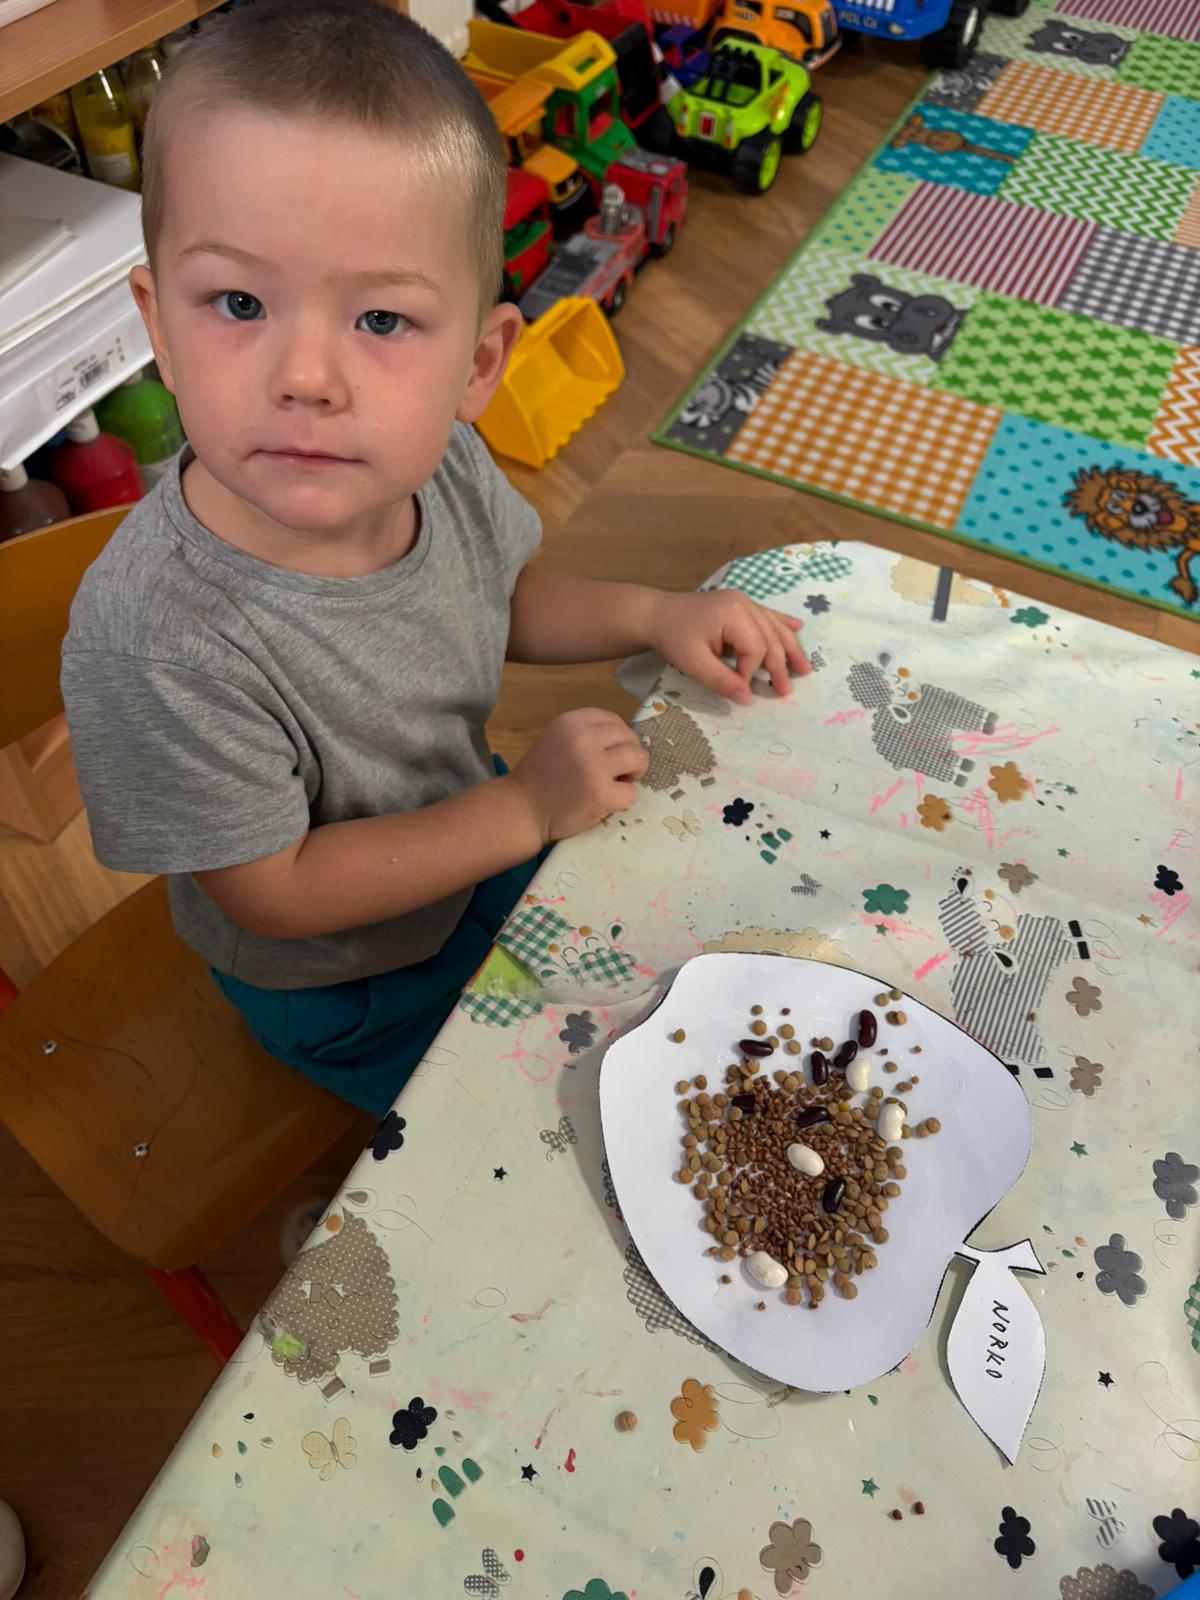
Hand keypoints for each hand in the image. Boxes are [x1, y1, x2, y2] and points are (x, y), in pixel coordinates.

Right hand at [509, 709, 648, 844]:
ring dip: (634, 772)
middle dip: (629, 754)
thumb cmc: (539, 777)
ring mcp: (594, 766)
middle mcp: (583, 739)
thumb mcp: (556, 739)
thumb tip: (624, 739)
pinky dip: (622, 799)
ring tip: (617, 782)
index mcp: (570, 722)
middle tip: (616, 771)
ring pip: (639, 758)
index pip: (613, 719)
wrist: (521, 809)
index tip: (610, 752)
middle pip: (629, 737)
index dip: (619, 737)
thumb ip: (585, 733)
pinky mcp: (601, 794)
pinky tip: (605, 801)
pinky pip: (631, 792)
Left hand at [645, 590, 809, 704]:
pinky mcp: (740, 604)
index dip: (751, 671)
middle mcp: (743, 604)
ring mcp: (744, 602)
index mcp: (732, 614)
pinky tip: (799, 627)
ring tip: (804, 669)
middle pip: (770, 638)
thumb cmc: (673, 637)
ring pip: (774, 627)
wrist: (658, 614)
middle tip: (784, 691)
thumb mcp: (692, 663)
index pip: (755, 648)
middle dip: (779, 666)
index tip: (740, 688)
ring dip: (791, 648)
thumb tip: (746, 699)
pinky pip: (768, 615)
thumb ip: (720, 680)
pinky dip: (783, 624)